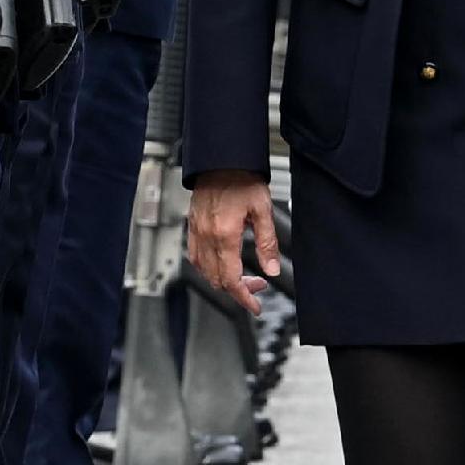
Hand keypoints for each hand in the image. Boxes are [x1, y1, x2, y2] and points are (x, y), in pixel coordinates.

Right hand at [187, 170, 280, 313]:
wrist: (221, 158)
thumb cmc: (242, 178)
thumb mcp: (263, 210)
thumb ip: (267, 243)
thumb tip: (272, 270)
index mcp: (224, 235)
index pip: (231, 280)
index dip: (244, 298)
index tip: (255, 306)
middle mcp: (207, 236)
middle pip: (216, 279)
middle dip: (238, 289)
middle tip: (257, 285)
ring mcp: (197, 231)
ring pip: (203, 270)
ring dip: (222, 280)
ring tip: (242, 276)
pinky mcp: (192, 225)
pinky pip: (195, 256)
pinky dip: (208, 267)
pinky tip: (220, 263)